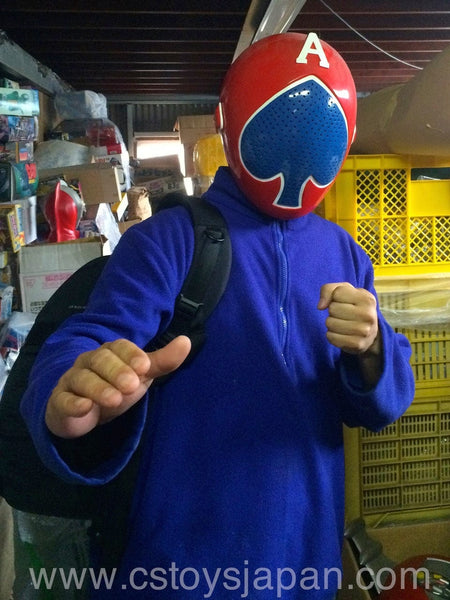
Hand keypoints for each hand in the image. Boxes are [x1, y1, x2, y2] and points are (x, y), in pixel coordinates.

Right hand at [45, 335, 191, 438]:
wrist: (83, 410)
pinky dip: (73, 403)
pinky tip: (84, 408)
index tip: (144, 367)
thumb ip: (162, 361)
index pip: (119, 346)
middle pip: (100, 359)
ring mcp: (73, 380)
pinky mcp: (60, 401)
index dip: (131, 354)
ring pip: (82, 379)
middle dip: (116, 371)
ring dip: (98, 388)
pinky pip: (63, 399)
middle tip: (131, 385)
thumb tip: (186, 341)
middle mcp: (89, 361)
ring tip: (114, 399)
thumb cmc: (115, 387)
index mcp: (110, 352)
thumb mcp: (141, 375)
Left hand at [318, 283, 381, 386]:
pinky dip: (331, 335)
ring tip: (342, 323)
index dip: (335, 297)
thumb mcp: (345, 291)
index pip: (337, 293)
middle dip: (333, 311)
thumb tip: (320, 306)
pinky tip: (341, 334)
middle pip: (332, 309)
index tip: (344, 302)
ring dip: (331, 323)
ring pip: (330, 323)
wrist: (370, 332)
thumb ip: (329, 290)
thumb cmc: (353, 307)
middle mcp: (368, 315)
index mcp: (367, 299)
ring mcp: (364, 331)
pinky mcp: (357, 344)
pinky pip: (331, 337)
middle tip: (343, 314)